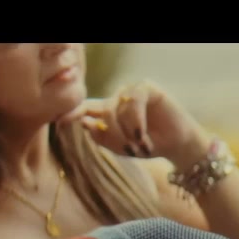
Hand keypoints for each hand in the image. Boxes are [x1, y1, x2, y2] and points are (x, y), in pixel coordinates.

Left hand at [58, 80, 210, 169]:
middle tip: (131, 150)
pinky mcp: (147, 88)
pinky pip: (133, 100)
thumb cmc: (150, 146)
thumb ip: (102, 137)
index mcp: (107, 111)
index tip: (60, 121)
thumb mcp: (122, 147)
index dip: (72, 112)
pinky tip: (142, 134)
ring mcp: (131, 92)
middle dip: (114, 134)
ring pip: (116, 107)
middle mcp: (117, 99)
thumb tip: (84, 123)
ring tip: (141, 145)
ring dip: (126, 130)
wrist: (179, 147)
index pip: (85, 108)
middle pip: (102, 112)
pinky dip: (135, 119)